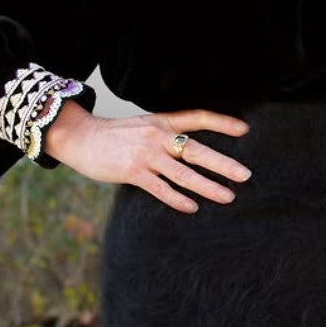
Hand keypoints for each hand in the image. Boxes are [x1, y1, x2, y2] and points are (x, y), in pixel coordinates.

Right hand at [42, 100, 252, 212]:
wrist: (80, 137)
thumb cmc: (114, 136)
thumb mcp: (143, 126)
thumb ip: (166, 133)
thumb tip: (190, 148)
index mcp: (162, 122)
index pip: (197, 118)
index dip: (221, 123)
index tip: (244, 130)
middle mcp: (157, 136)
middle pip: (197, 150)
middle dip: (223, 163)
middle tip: (245, 175)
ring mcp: (145, 154)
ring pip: (183, 173)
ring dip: (207, 186)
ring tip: (227, 197)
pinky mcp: (132, 171)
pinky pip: (159, 188)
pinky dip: (176, 198)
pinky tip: (192, 208)